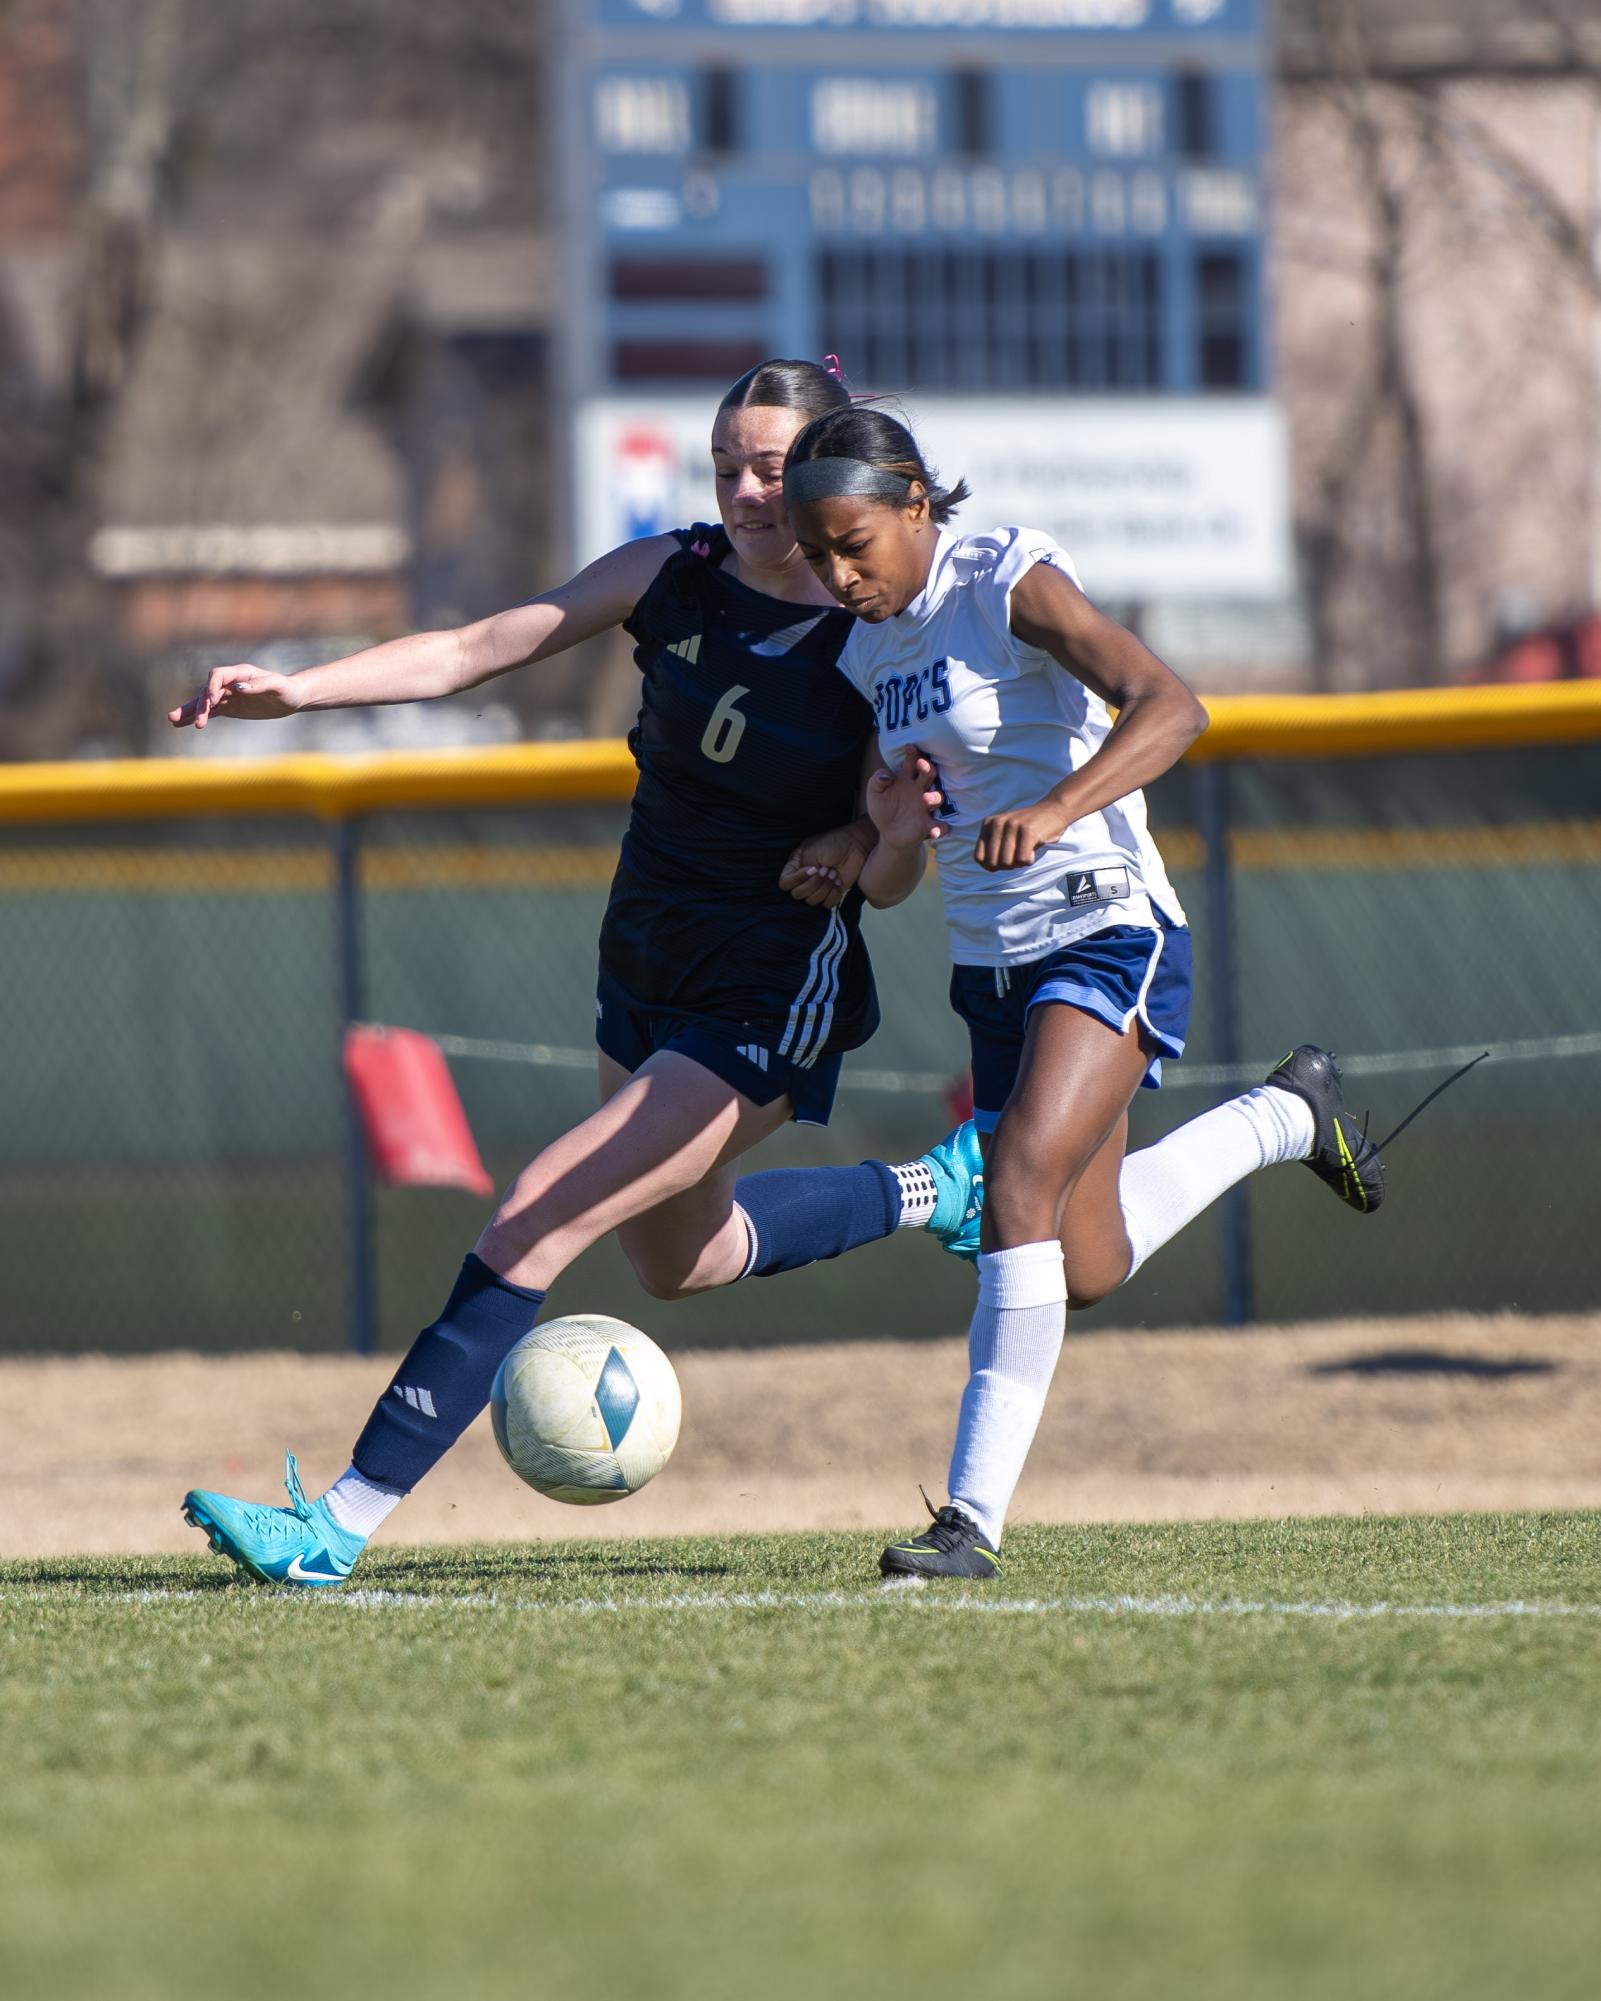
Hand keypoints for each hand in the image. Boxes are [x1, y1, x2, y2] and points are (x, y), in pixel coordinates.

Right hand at [168, 664, 303, 728]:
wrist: (292, 698)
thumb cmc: (287, 689)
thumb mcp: (277, 686)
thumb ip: (259, 685)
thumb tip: (238, 688)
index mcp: (240, 673)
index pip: (217, 676)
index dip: (212, 687)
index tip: (211, 701)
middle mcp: (230, 683)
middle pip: (208, 691)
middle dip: (200, 705)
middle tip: (198, 722)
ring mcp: (228, 695)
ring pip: (204, 703)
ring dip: (190, 711)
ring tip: (172, 720)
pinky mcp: (229, 707)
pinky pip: (210, 712)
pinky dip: (197, 717)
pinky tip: (181, 724)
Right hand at [779, 823, 872, 908]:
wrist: (856, 846)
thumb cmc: (833, 844)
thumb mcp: (811, 851)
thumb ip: (800, 867)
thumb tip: (807, 880)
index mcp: (796, 866)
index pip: (785, 883)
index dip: (797, 880)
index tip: (812, 869)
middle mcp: (804, 878)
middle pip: (798, 894)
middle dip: (813, 883)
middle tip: (825, 870)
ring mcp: (818, 887)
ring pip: (812, 900)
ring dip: (824, 887)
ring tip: (833, 873)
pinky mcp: (831, 893)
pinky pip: (826, 904)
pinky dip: (833, 894)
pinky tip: (838, 881)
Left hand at [865, 747, 945, 851]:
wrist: (888, 833)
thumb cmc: (882, 808)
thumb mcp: (874, 793)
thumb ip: (877, 780)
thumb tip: (886, 775)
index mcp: (906, 779)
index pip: (912, 763)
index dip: (912, 754)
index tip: (909, 747)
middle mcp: (920, 790)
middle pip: (930, 774)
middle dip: (928, 768)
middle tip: (921, 765)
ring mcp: (926, 807)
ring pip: (938, 797)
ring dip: (934, 797)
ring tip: (925, 799)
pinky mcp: (928, 825)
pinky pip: (940, 825)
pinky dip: (940, 828)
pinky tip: (934, 832)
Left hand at [975, 798, 1067, 870]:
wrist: (1054, 810)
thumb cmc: (1028, 828)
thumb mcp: (1005, 833)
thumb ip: (993, 846)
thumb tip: (988, 867)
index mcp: (988, 824)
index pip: (979, 858)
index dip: (991, 866)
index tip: (1004, 861)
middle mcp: (997, 823)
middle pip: (993, 863)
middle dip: (1007, 866)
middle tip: (1018, 856)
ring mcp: (1012, 825)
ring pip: (1007, 862)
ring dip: (1018, 863)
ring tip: (1026, 851)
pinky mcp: (1028, 830)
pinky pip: (1022, 860)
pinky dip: (1029, 860)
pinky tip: (1033, 850)